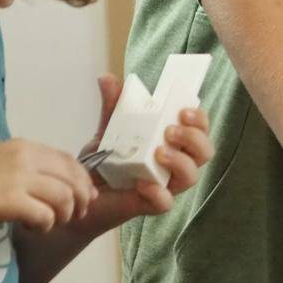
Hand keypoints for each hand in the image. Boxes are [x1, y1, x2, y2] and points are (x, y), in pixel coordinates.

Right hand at [0, 139, 95, 241]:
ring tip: (48, 225)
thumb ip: (26, 171)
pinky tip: (32, 229)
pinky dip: (45, 225)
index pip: (67, 160)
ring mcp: (17, 177)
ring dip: (62, 215)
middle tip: (76, 216)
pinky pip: (45, 215)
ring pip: (63, 196)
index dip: (82, 180)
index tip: (86, 197)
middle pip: (71, 177)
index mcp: (22, 146)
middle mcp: (24, 156)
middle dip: (80, 199)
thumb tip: (56, 186)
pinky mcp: (8, 200)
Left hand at [80, 75, 214, 226]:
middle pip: (205, 152)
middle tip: (170, 130)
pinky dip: (158, 193)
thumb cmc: (102, 162)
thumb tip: (107, 78)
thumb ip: (113, 106)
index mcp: (172, 142)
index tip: (183, 110)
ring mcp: (165, 185)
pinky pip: (166, 202)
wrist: (78, 192)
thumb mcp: (108, 129)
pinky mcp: (150, 205)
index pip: (200, 129)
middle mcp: (175, 163)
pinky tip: (143, 183)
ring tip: (158, 152)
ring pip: (192, 176)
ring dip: (181, 161)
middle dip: (195, 138)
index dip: (200, 119)